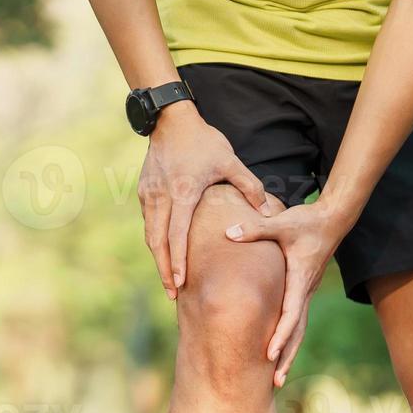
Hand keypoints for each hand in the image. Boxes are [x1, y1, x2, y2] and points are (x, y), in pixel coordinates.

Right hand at [139, 102, 268, 298]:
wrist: (170, 119)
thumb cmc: (203, 141)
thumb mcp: (230, 161)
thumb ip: (250, 187)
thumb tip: (269, 211)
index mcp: (183, 192)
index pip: (177, 234)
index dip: (178, 261)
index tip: (180, 283)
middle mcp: (161, 197)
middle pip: (158, 242)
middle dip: (164, 270)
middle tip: (172, 293)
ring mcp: (149, 195)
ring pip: (150, 235)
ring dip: (158, 259)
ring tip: (168, 280)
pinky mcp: (144, 192)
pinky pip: (148, 222)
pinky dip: (155, 241)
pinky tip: (164, 254)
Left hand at [225, 200, 356, 386]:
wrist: (333, 218)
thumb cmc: (307, 221)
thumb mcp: (282, 222)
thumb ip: (255, 228)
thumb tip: (228, 233)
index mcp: (300, 280)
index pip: (291, 314)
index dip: (280, 336)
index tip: (269, 355)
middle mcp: (306, 291)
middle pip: (297, 331)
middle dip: (287, 357)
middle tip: (276, 382)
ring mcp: (306, 292)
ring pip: (299, 329)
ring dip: (289, 353)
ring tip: (277, 380)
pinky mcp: (304, 290)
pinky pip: (296, 320)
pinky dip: (288, 338)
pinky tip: (278, 353)